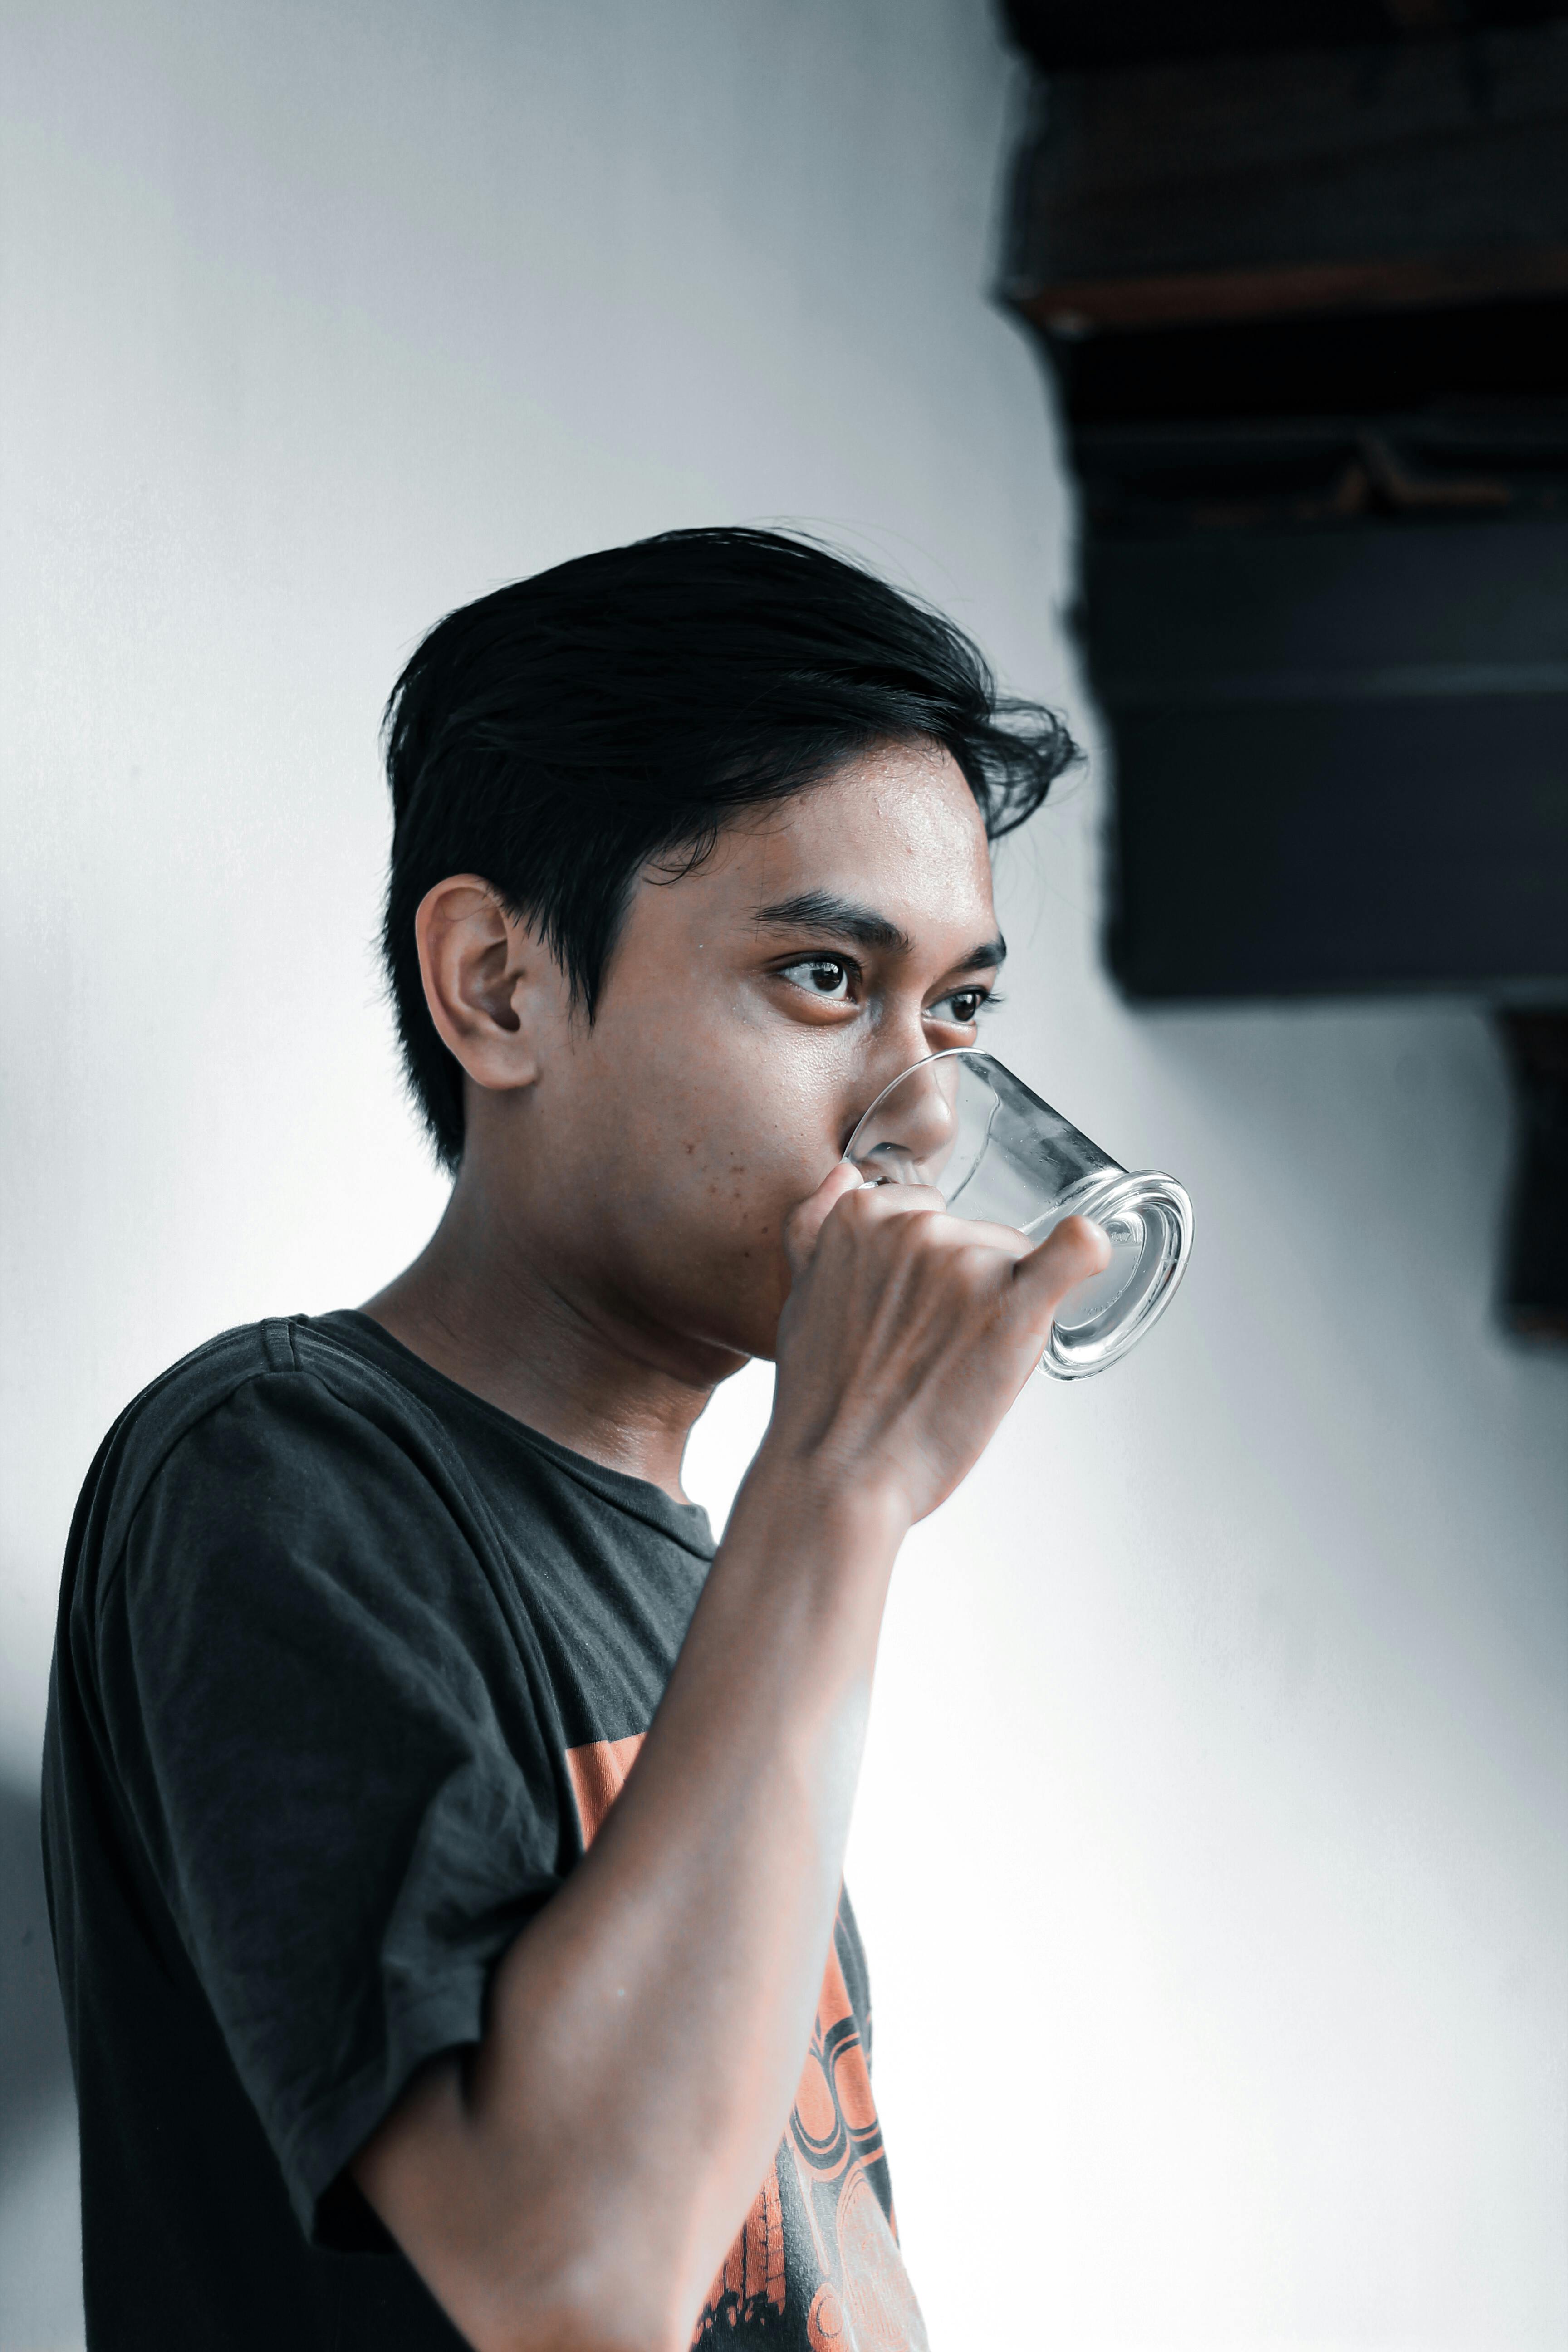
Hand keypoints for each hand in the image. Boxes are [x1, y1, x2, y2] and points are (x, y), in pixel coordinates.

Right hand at [763, 1163, 1110, 1525]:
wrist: (838, 1475)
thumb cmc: (823, 1400)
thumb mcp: (800, 1295)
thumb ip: (817, 1226)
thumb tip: (844, 1173)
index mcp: (861, 1217)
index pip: (928, 1215)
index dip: (927, 1269)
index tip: (907, 1313)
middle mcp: (914, 1226)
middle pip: (975, 1236)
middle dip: (964, 1289)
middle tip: (928, 1351)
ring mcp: (963, 1263)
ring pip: (1014, 1261)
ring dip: (999, 1307)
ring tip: (954, 1365)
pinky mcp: (1011, 1309)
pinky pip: (1072, 1255)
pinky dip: (1085, 1251)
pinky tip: (1089, 1249)